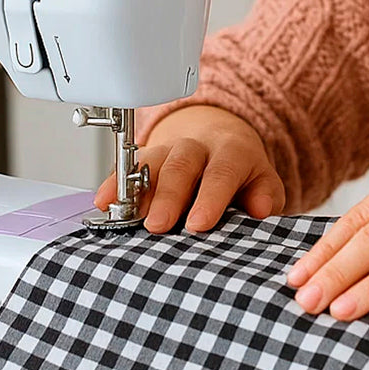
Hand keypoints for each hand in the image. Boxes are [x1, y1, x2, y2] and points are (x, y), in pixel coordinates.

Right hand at [93, 105, 286, 232]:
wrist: (221, 143)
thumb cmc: (242, 174)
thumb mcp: (263, 182)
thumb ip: (265, 195)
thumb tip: (261, 209)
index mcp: (231, 151)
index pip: (222, 172)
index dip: (210, 197)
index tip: (199, 224)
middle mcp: (197, 146)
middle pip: (181, 164)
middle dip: (168, 195)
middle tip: (158, 225)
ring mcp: (168, 150)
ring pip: (151, 162)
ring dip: (136, 189)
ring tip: (124, 214)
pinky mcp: (146, 158)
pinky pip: (127, 167)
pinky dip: (113, 183)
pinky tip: (103, 200)